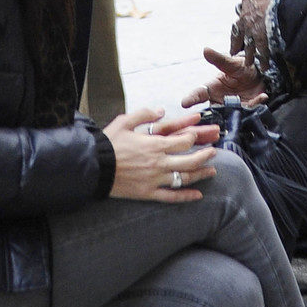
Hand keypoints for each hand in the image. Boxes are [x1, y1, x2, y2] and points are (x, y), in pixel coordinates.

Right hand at [103, 107, 217, 201]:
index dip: (194, 137)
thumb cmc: (108, 143)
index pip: (184, 141)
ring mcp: (155, 179)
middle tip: (213, 152)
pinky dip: (186, 196)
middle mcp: (159, 162)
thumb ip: (144, 114)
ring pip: (185, 178)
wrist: (93, 167)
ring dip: (201, 174)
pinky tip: (198, 195)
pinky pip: (171, 196)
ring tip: (212, 171)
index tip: (197, 136)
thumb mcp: (124, 121)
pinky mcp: (148, 193)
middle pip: (190, 160)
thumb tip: (161, 110)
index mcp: (155, 144)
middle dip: (205, 155)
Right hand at [182, 46, 266, 108]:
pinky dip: (256, 104)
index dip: (191, 99)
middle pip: (213, 110)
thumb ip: (219, 59)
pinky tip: (262, 96)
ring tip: (244, 105)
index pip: (199, 94)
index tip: (184, 103)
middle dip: (214, 113)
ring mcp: (233, 107)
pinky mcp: (246, 111)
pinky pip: (249, 111)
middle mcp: (220, 101)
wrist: (260, 75)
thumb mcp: (232, 63)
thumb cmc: (242, 67)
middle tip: (217, 112)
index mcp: (212, 89)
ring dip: (236, 111)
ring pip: (230, 114)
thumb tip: (206, 49)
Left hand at [229, 0, 273, 70]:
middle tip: (234, 51)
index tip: (238, 32)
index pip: (241, 16)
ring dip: (250, 55)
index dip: (239, 26)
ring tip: (249, 63)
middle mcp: (246, 16)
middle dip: (237, 43)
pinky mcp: (262, 37)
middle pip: (239, 33)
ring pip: (249, 45)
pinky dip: (264, 59)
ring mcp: (253, 28)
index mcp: (247, 2)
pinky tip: (265, 66)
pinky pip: (262, 51)